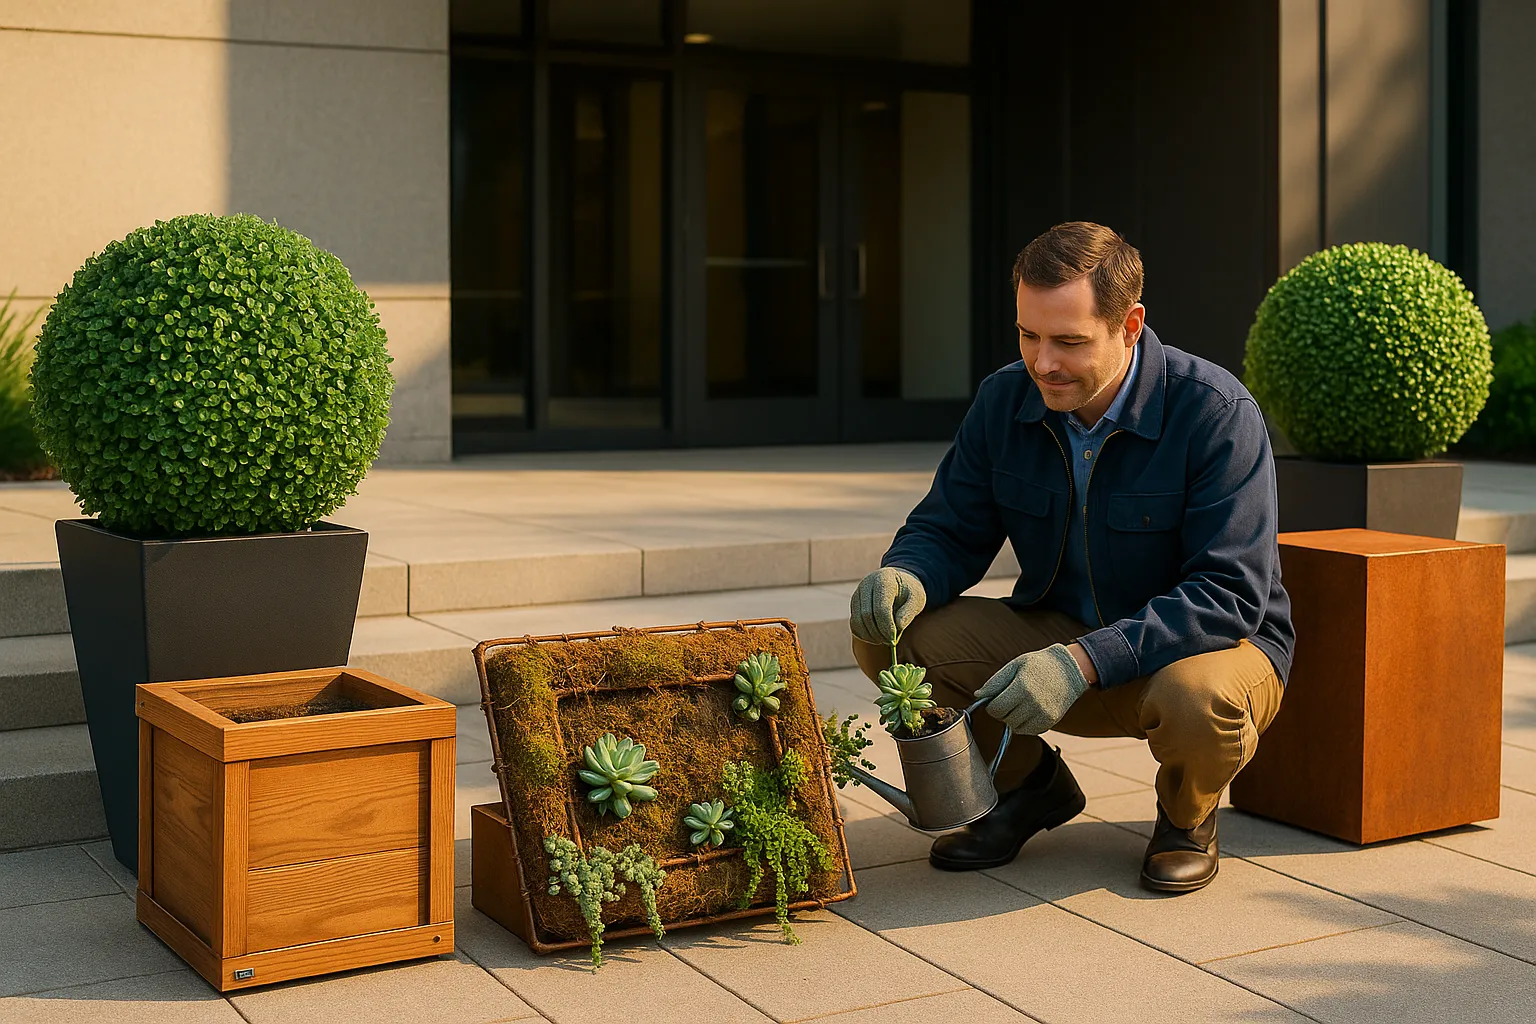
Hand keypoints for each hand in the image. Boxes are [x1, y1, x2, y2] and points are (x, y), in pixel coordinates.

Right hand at [849, 567, 925, 646]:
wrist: (899, 582)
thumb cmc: (909, 592)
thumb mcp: (917, 599)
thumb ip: (908, 613)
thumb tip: (897, 627)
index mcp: (884, 579)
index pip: (881, 608)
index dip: (886, 626)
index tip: (893, 639)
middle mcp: (867, 584)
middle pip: (867, 615)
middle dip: (878, 633)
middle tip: (889, 642)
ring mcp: (858, 593)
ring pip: (857, 621)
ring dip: (870, 636)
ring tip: (884, 639)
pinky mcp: (854, 603)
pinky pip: (854, 623)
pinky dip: (863, 634)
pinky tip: (876, 637)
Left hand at [975, 643, 1090, 734]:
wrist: (1069, 669)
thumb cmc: (1038, 665)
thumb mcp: (1015, 665)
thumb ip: (995, 682)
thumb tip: (978, 696)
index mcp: (1022, 687)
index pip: (996, 709)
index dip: (992, 705)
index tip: (996, 698)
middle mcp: (1033, 703)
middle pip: (1005, 719)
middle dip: (1002, 712)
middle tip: (1009, 699)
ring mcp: (1043, 714)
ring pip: (1016, 728)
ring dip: (1013, 719)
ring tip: (1020, 704)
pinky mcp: (1051, 721)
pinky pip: (1030, 731)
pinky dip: (1026, 724)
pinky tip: (1030, 710)